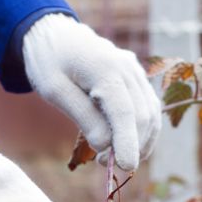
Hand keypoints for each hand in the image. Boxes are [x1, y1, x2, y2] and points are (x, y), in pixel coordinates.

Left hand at [23, 13, 161, 171]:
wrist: (54, 33)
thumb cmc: (49, 62)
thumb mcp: (54, 90)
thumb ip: (82, 116)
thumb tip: (105, 146)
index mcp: (105, 68)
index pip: (125, 112)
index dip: (128, 143)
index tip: (126, 168)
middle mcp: (128, 68)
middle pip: (143, 115)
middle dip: (131, 146)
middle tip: (105, 164)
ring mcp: (135, 71)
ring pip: (152, 113)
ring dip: (141, 141)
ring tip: (116, 158)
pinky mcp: (136, 78)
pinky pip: (149, 107)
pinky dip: (142, 129)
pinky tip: (127, 143)